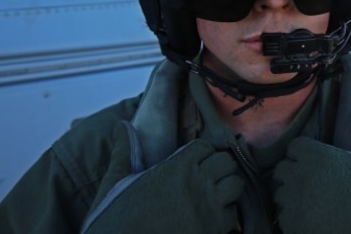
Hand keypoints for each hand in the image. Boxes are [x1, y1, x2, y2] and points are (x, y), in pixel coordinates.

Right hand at [82, 122, 243, 233]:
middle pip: (226, 162)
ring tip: (213, 193)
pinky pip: (232, 215)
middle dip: (218, 166)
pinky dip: (225, 213)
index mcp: (176, 169)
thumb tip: (122, 126)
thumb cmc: (114, 221)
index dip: (200, 152)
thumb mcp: (115, 184)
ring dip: (226, 187)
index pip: (204, 147)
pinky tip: (210, 216)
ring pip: (236, 185)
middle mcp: (198, 185)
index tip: (193, 161)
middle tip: (206, 175)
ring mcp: (209, 209)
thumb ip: (124, 152)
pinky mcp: (213, 231)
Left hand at [273, 136, 350, 233]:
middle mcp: (301, 178)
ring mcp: (295, 205)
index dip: (306, 153)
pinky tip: (313, 218)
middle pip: (283, 170)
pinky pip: (283, 218)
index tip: (319, 162)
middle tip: (316, 182)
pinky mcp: (294, 227)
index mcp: (318, 156)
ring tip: (314, 201)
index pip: (295, 147)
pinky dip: (294, 217)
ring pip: (280, 195)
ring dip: (292, 196)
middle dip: (295, 173)